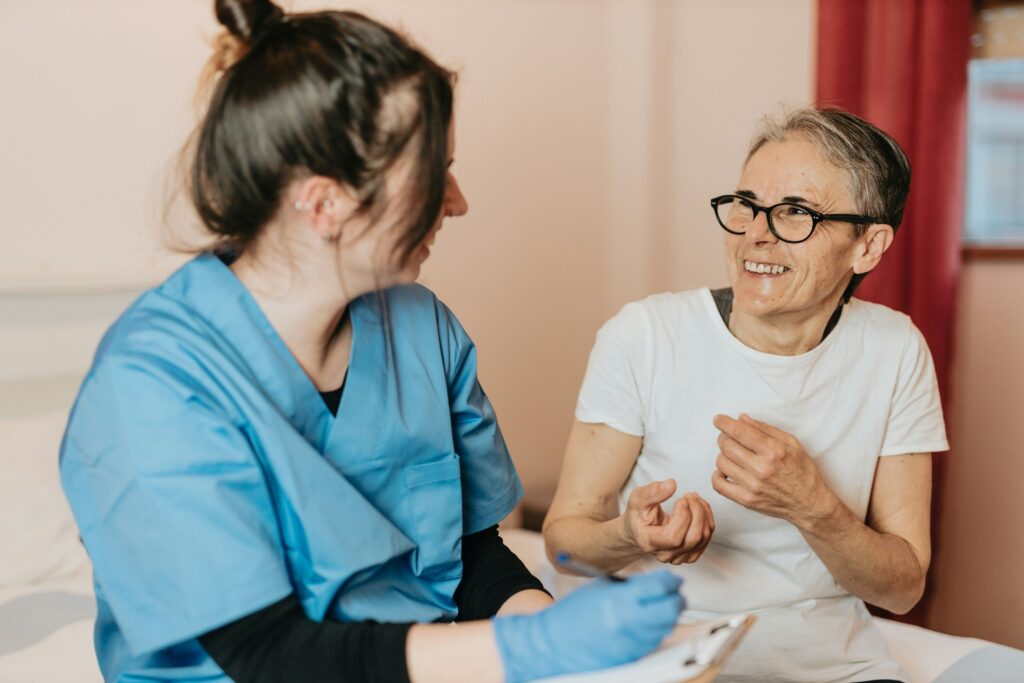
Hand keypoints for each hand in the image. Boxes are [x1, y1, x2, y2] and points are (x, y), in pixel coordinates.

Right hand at [492, 571, 684, 682]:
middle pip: (670, 610)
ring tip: (660, 608)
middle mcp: (628, 623)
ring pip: (665, 628)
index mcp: (618, 600)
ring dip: (667, 616)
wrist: (553, 643)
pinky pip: (653, 643)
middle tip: (674, 594)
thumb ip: (631, 586)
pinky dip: (655, 631)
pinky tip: (647, 624)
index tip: (673, 580)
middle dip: (676, 599)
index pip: (659, 587)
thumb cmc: (574, 612)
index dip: (670, 581)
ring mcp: (631, 643)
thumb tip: (660, 584)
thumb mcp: (601, 588)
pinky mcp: (630, 658)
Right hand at [623, 479, 714, 564]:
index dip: (683, 516)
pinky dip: (707, 520)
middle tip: (690, 495)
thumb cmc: (638, 514)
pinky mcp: (690, 555)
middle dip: (697, 512)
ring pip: (703, 538)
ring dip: (704, 513)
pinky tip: (698, 508)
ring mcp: (679, 557)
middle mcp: (665, 554)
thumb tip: (671, 484)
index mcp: (649, 542)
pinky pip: (707, 539)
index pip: (674, 537)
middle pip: (693, 538)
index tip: (681, 499)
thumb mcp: (638, 498)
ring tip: (693, 498)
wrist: (639, 529)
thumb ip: (652, 492)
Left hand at [711, 414, 835, 526]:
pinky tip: (726, 471)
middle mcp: (762, 468)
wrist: (809, 503)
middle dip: (724, 437)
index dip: (724, 423)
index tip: (718, 420)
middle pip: (727, 445)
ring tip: (732, 455)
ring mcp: (753, 486)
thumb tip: (742, 419)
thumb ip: (765, 429)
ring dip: (723, 455)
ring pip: (721, 462)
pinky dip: (717, 475)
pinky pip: (718, 485)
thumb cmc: (803, 471)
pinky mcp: (746, 500)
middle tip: (728, 437)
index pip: (740, 432)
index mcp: (774, 451)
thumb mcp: (792, 443)